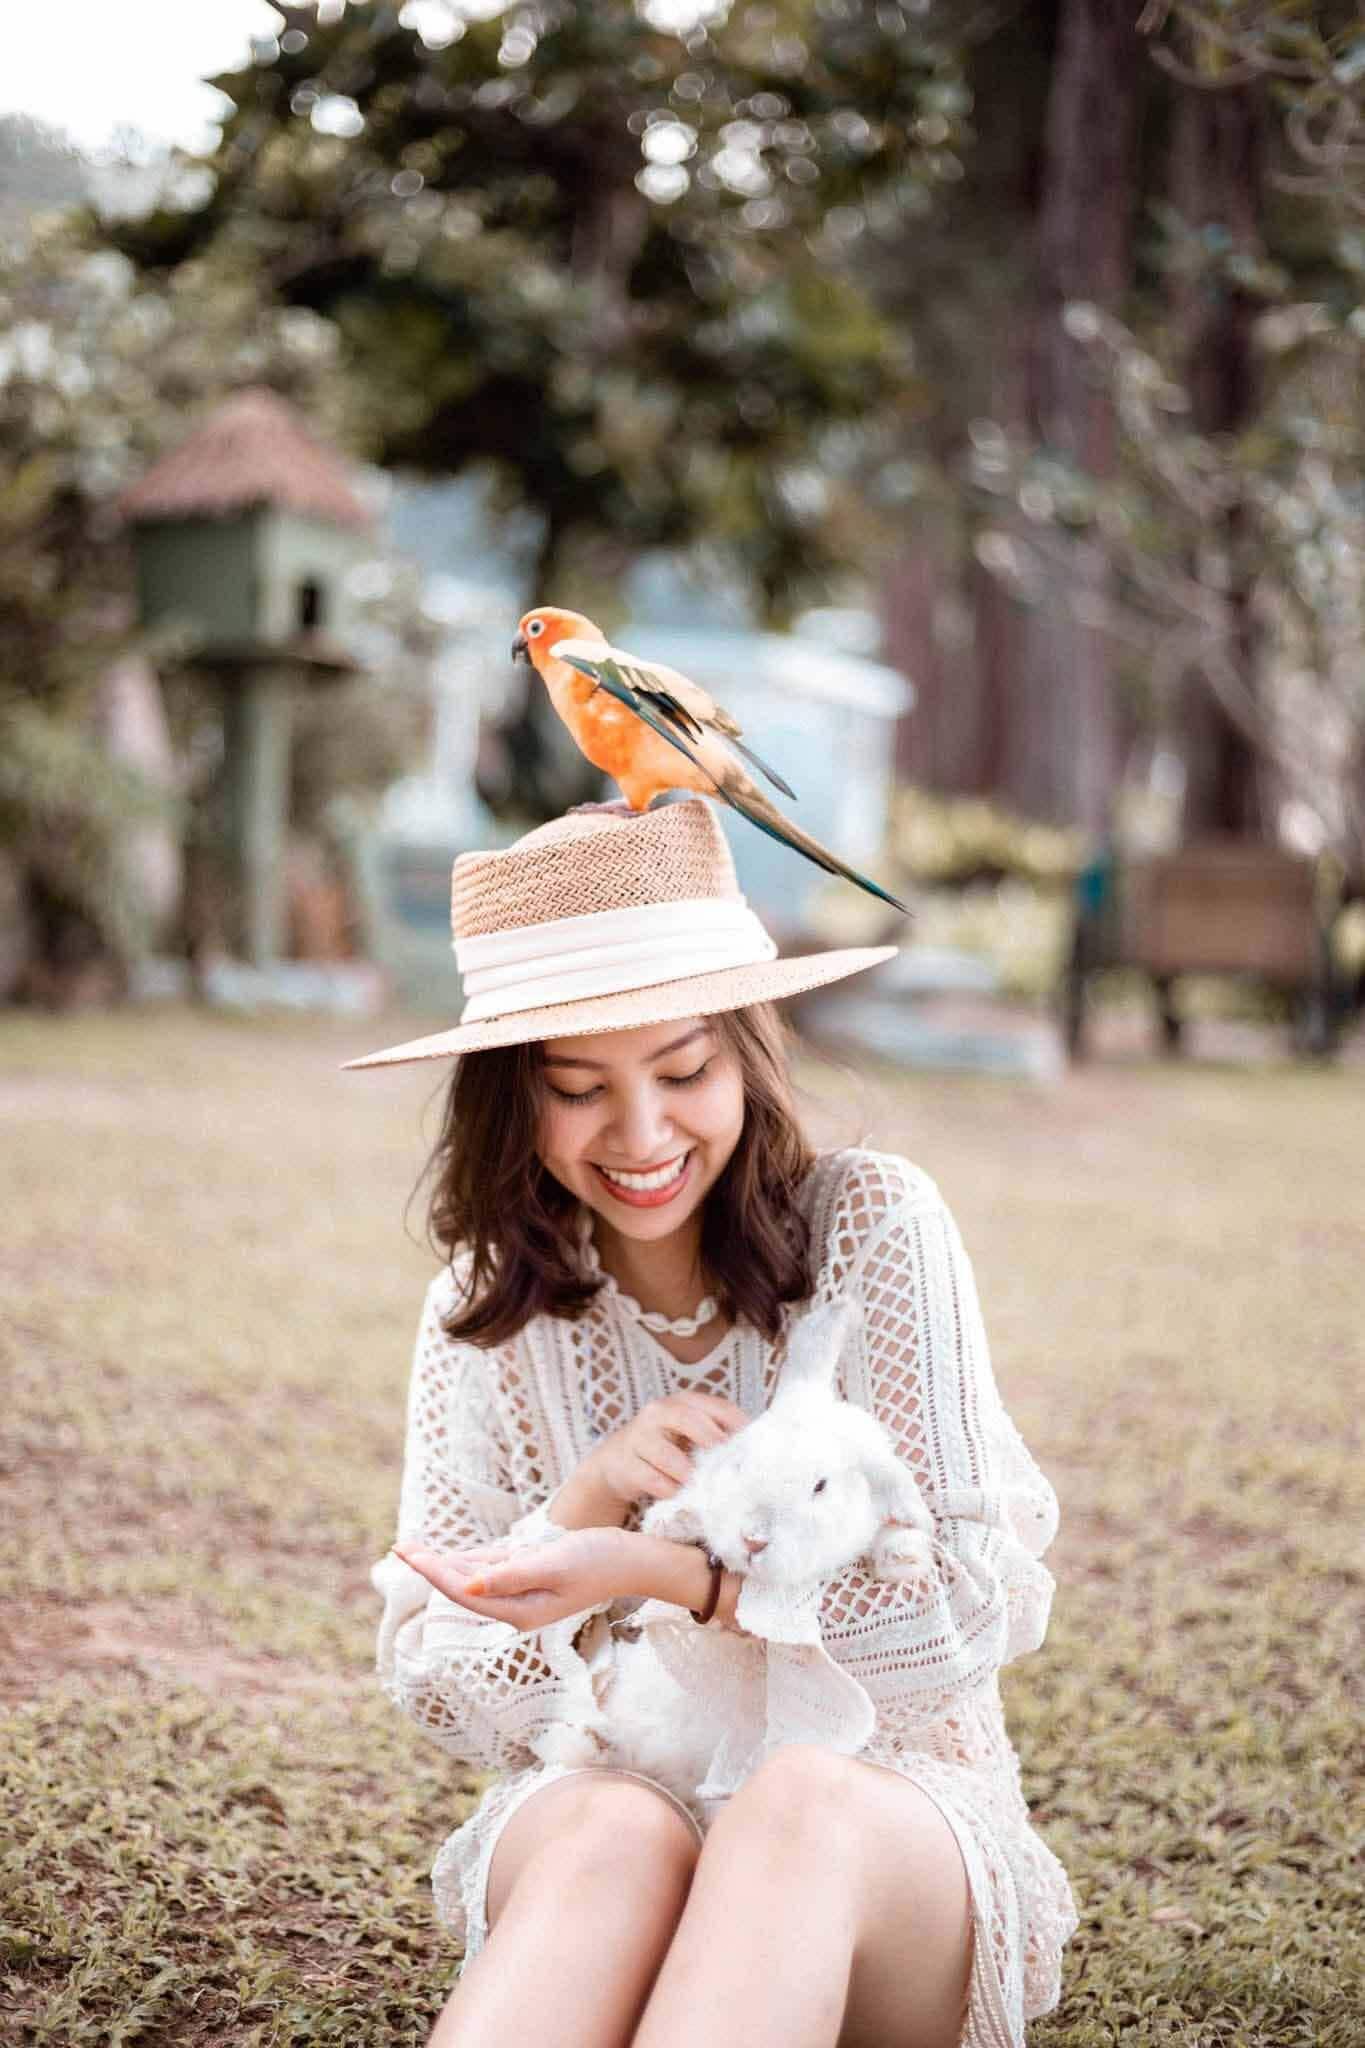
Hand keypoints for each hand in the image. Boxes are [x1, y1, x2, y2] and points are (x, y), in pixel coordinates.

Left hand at [394, 1526, 635, 1630]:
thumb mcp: (553, 1564)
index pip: (464, 1589)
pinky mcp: (533, 1575)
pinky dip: (471, 1558)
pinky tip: (453, 1554)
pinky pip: (494, 1566)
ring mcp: (524, 1590)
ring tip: (415, 1550)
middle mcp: (517, 1605)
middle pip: (464, 1584)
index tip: (407, 1554)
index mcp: (518, 1610)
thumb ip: (511, 1575)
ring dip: (446, 1562)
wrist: (632, 1559)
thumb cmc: (597, 1560)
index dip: (433, 1571)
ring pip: (475, 1574)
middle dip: (431, 1566)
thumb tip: (470, 1586)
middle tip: (399, 1548)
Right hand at [580, 1391, 749, 1509]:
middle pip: (687, 1418)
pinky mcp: (626, 1464)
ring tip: (697, 1484)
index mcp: (683, 1403)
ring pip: (665, 1453)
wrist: (618, 1461)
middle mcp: (659, 1413)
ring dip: (685, 1472)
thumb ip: (716, 1436)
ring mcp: (639, 1437)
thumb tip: (755, 1451)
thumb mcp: (690, 1435)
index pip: (715, 1406)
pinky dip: (666, 1489)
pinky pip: (649, 1478)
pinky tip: (676, 1494)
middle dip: (709, 1438)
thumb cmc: (666, 1447)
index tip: (750, 1446)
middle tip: (723, 1459)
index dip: (736, 1424)